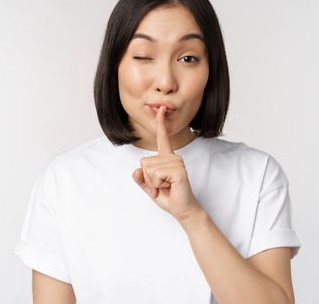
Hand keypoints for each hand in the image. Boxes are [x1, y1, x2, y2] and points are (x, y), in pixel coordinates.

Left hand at [131, 105, 202, 221]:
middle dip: (148, 179)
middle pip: (144, 162)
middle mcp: (173, 157)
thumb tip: (136, 171)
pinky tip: (169, 187)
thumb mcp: (150, 188)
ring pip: (149, 169)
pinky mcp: (178, 170)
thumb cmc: (169, 197)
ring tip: (166, 187)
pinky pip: (156, 174)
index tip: (161, 109)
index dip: (160, 124)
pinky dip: (158, 185)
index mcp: (167, 158)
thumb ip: (141, 179)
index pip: (162, 138)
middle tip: (162, 186)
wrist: (183, 210)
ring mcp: (177, 162)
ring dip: (153, 183)